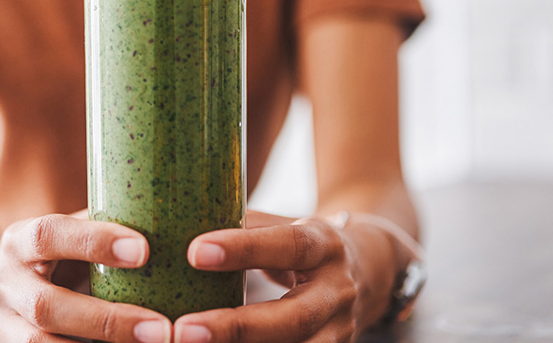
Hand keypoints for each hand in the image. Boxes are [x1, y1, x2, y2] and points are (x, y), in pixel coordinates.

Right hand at [0, 213, 173, 342]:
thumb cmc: (53, 254)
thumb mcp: (67, 235)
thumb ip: (102, 228)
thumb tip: (170, 219)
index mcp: (19, 241)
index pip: (49, 235)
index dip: (93, 242)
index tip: (144, 250)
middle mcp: (5, 283)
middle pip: (47, 306)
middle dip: (106, 320)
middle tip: (161, 329)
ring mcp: (4, 324)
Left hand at [174, 211, 393, 342]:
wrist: (370, 269)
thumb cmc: (304, 243)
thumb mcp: (284, 225)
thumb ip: (244, 226)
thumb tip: (182, 222)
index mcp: (325, 245)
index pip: (288, 246)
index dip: (243, 249)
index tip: (195, 253)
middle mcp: (338, 291)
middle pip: (293, 316)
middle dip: (237, 327)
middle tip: (184, 330)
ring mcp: (340, 329)